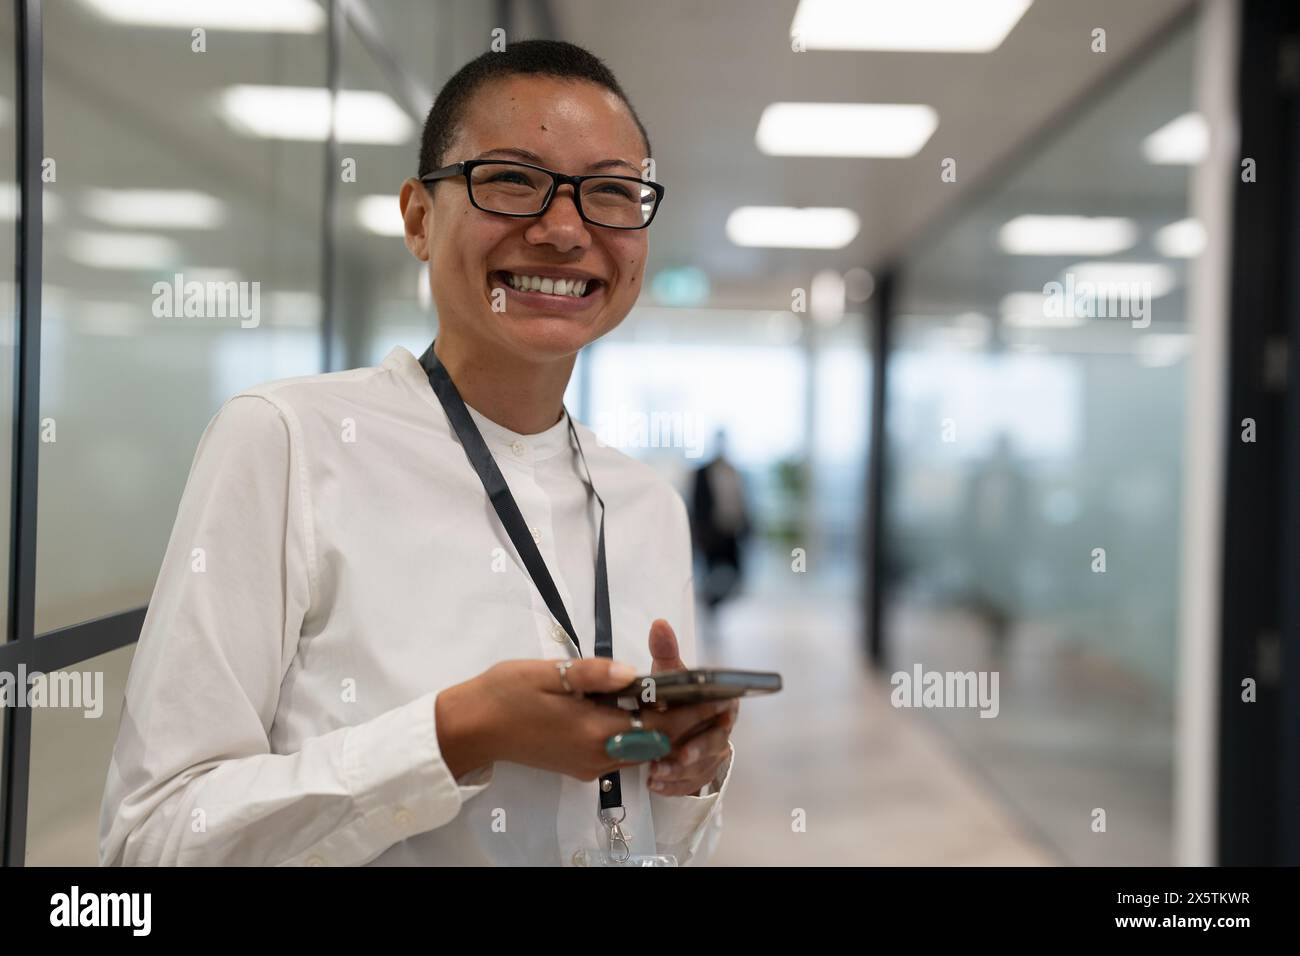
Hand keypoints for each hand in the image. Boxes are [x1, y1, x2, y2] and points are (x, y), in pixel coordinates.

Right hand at [436, 655, 738, 783]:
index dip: (691, 712)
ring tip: (689, 701)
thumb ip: (593, 673)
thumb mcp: (547, 673)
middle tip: (715, 698)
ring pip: (644, 750)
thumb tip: (633, 672)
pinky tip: (646, 711)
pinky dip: (643, 734)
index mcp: (593, 732)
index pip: (658, 726)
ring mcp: (590, 764)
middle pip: (658, 742)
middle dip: (688, 723)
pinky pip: (625, 752)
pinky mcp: (581, 765)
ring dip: (667, 729)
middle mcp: (598, 755)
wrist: (470, 728)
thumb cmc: (504, 694)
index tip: (718, 696)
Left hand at [645, 618, 739, 797]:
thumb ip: (666, 651)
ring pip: (701, 767)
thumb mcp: (670, 673)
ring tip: (655, 772)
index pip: (727, 708)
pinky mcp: (698, 773)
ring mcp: (711, 755)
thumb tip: (659, 624)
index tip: (714, 718)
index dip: (720, 715)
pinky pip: (689, 784)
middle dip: (697, 751)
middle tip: (679, 755)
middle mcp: (720, 729)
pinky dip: (672, 786)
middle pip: (715, 742)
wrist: (671, 721)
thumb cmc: (674, 694)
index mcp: (720, 702)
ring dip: (679, 772)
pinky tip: (655, 784)